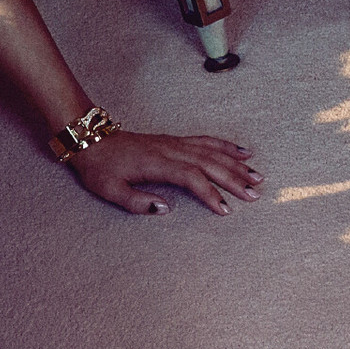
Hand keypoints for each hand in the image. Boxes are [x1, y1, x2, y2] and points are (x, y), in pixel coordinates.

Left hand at [66, 132, 260, 215]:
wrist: (91, 139)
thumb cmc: (100, 167)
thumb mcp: (109, 190)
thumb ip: (136, 202)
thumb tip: (165, 209)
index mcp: (156, 163)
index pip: (191, 177)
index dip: (210, 193)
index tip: (225, 209)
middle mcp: (170, 150)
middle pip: (209, 163)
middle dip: (234, 179)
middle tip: (255, 195)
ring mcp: (174, 143)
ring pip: (211, 151)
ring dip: (236, 163)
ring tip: (258, 176)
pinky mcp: (174, 140)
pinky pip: (205, 141)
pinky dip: (226, 146)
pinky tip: (243, 152)